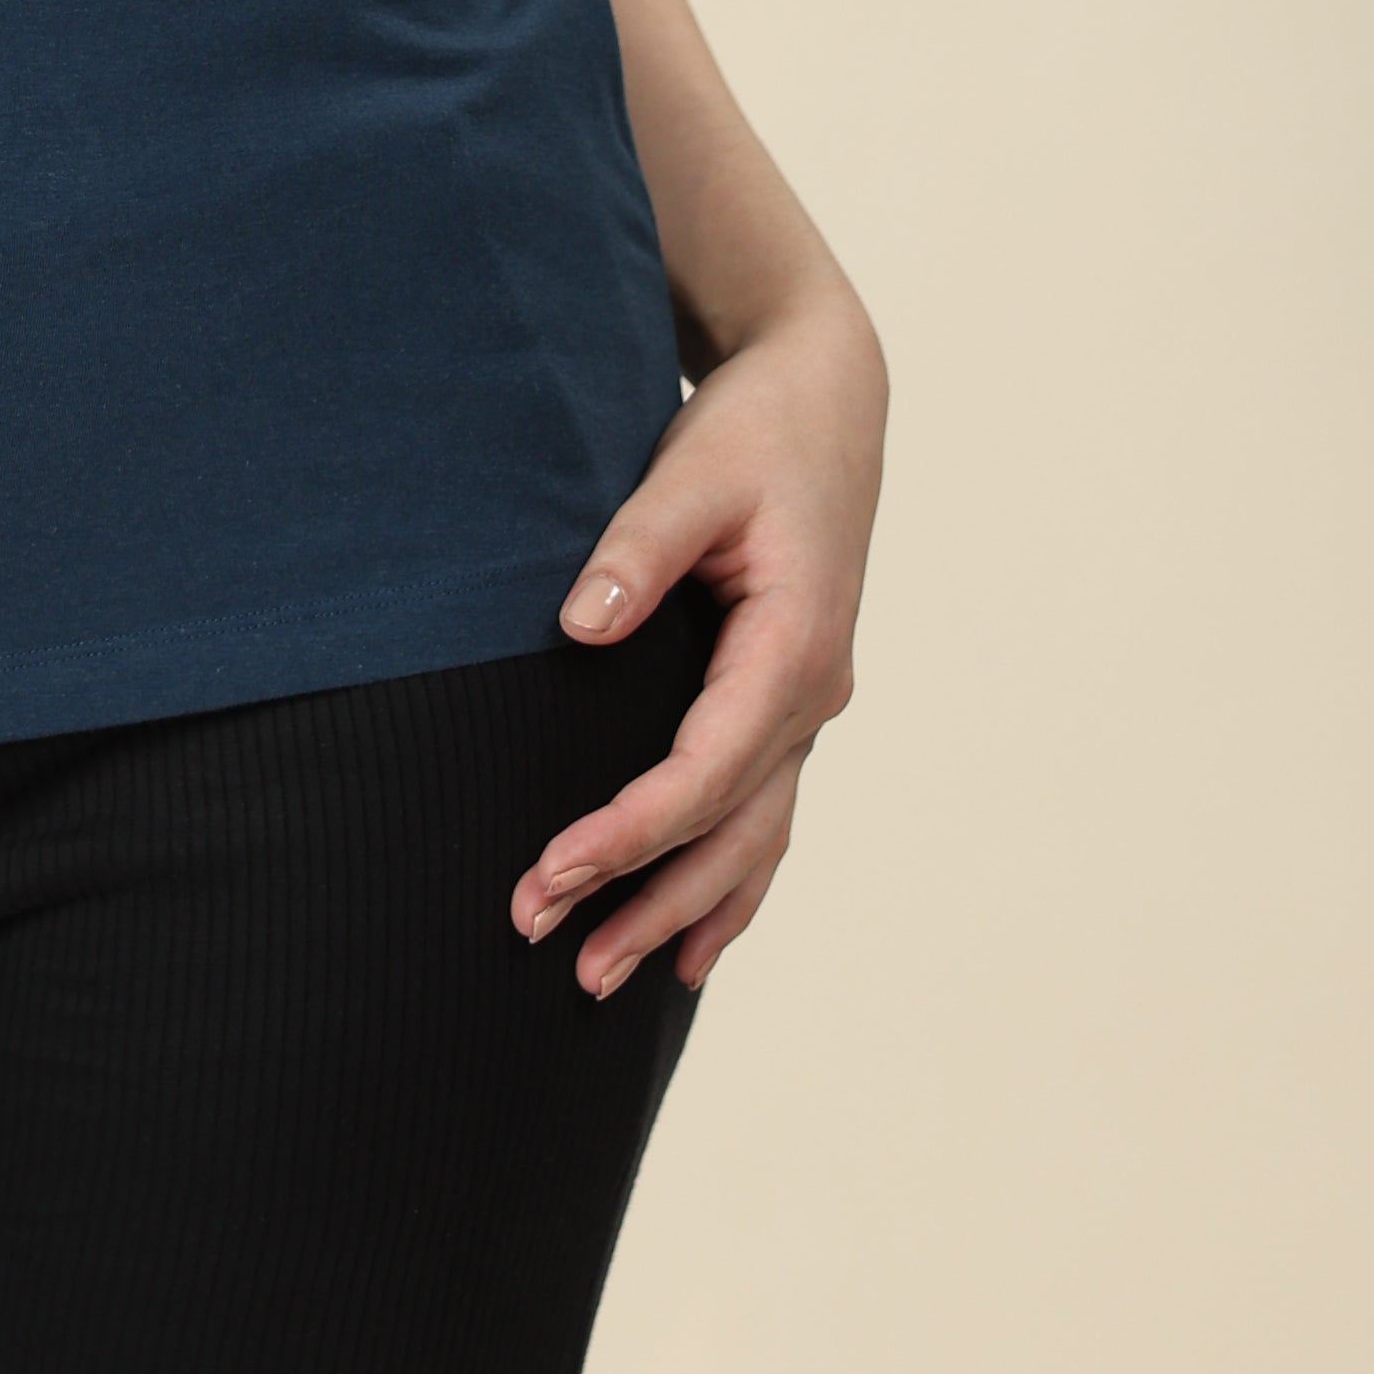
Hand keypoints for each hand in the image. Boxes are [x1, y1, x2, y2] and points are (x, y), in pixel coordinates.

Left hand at [511, 279, 884, 999]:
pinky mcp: (786, 699)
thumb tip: (578, 628)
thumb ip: (636, 551)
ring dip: (683, 910)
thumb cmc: (757, 427)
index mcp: (794, 646)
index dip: (630, 831)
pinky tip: (695, 945)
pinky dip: (728, 882)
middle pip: (728, 829)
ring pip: (751, 839)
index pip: (706, 771)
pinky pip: (761, 813)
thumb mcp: (694, 470)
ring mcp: (806, 703)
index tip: (553, 870)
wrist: (827, 394)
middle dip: (642, 896)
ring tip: (606, 979)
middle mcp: (811, 692)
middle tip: (547, 945)